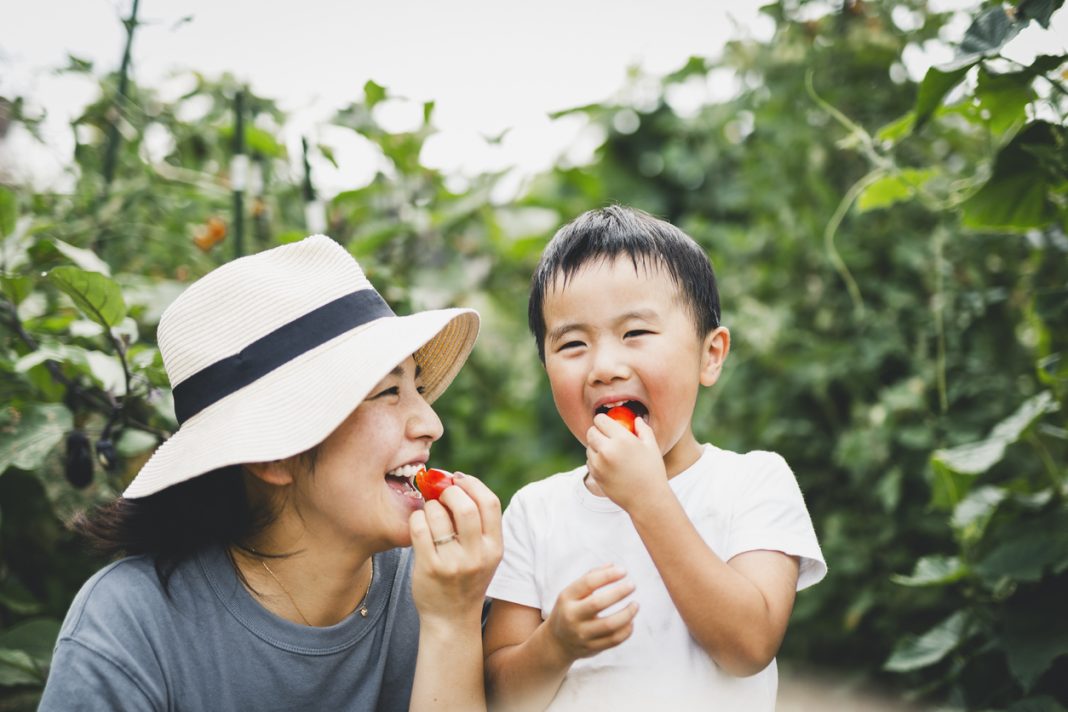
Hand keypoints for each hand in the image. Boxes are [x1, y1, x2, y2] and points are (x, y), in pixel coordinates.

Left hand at [409, 473, 501, 625]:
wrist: (451, 619)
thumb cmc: (466, 579)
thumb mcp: (485, 554)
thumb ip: (479, 524)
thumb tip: (456, 480)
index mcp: (495, 548)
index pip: (490, 503)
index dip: (473, 483)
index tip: (458, 479)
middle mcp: (477, 555)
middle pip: (465, 506)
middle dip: (449, 491)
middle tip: (441, 493)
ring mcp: (453, 563)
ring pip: (437, 514)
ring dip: (430, 506)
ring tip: (429, 513)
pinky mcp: (429, 568)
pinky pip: (419, 528)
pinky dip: (417, 519)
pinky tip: (420, 524)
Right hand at [545, 564, 637, 663]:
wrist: (556, 642)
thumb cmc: (569, 609)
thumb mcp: (572, 593)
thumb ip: (591, 577)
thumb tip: (613, 565)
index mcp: (567, 598)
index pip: (587, 583)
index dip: (607, 575)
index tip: (623, 571)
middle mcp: (572, 616)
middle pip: (598, 603)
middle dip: (618, 592)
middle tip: (632, 585)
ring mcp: (581, 634)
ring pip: (609, 625)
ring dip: (627, 613)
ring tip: (635, 605)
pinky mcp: (591, 648)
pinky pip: (614, 640)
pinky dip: (626, 630)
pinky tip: (631, 621)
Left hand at [585, 414, 667, 511]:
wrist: (647, 500)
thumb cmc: (653, 472)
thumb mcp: (652, 447)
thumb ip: (643, 429)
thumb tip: (637, 419)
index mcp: (622, 439)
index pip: (600, 419)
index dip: (603, 420)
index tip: (608, 423)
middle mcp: (607, 450)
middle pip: (590, 432)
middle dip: (597, 432)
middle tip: (606, 436)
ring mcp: (599, 464)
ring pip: (589, 447)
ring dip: (596, 446)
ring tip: (611, 452)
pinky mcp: (595, 475)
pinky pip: (589, 461)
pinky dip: (595, 460)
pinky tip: (609, 464)